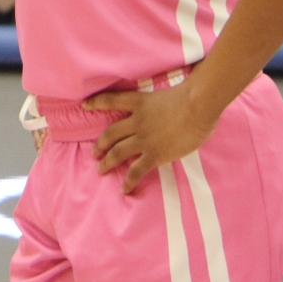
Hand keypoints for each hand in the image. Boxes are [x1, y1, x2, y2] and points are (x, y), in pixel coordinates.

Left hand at [83, 83, 219, 193]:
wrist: (198, 105)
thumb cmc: (192, 95)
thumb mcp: (170, 93)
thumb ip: (166, 102)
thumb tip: (176, 105)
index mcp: (140, 102)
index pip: (112, 100)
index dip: (96, 102)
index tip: (84, 104)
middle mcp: (137, 121)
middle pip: (111, 133)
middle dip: (101, 143)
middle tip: (94, 152)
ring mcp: (144, 138)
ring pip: (118, 151)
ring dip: (108, 161)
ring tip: (101, 169)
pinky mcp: (155, 153)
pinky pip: (137, 170)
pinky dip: (129, 180)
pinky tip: (124, 188)